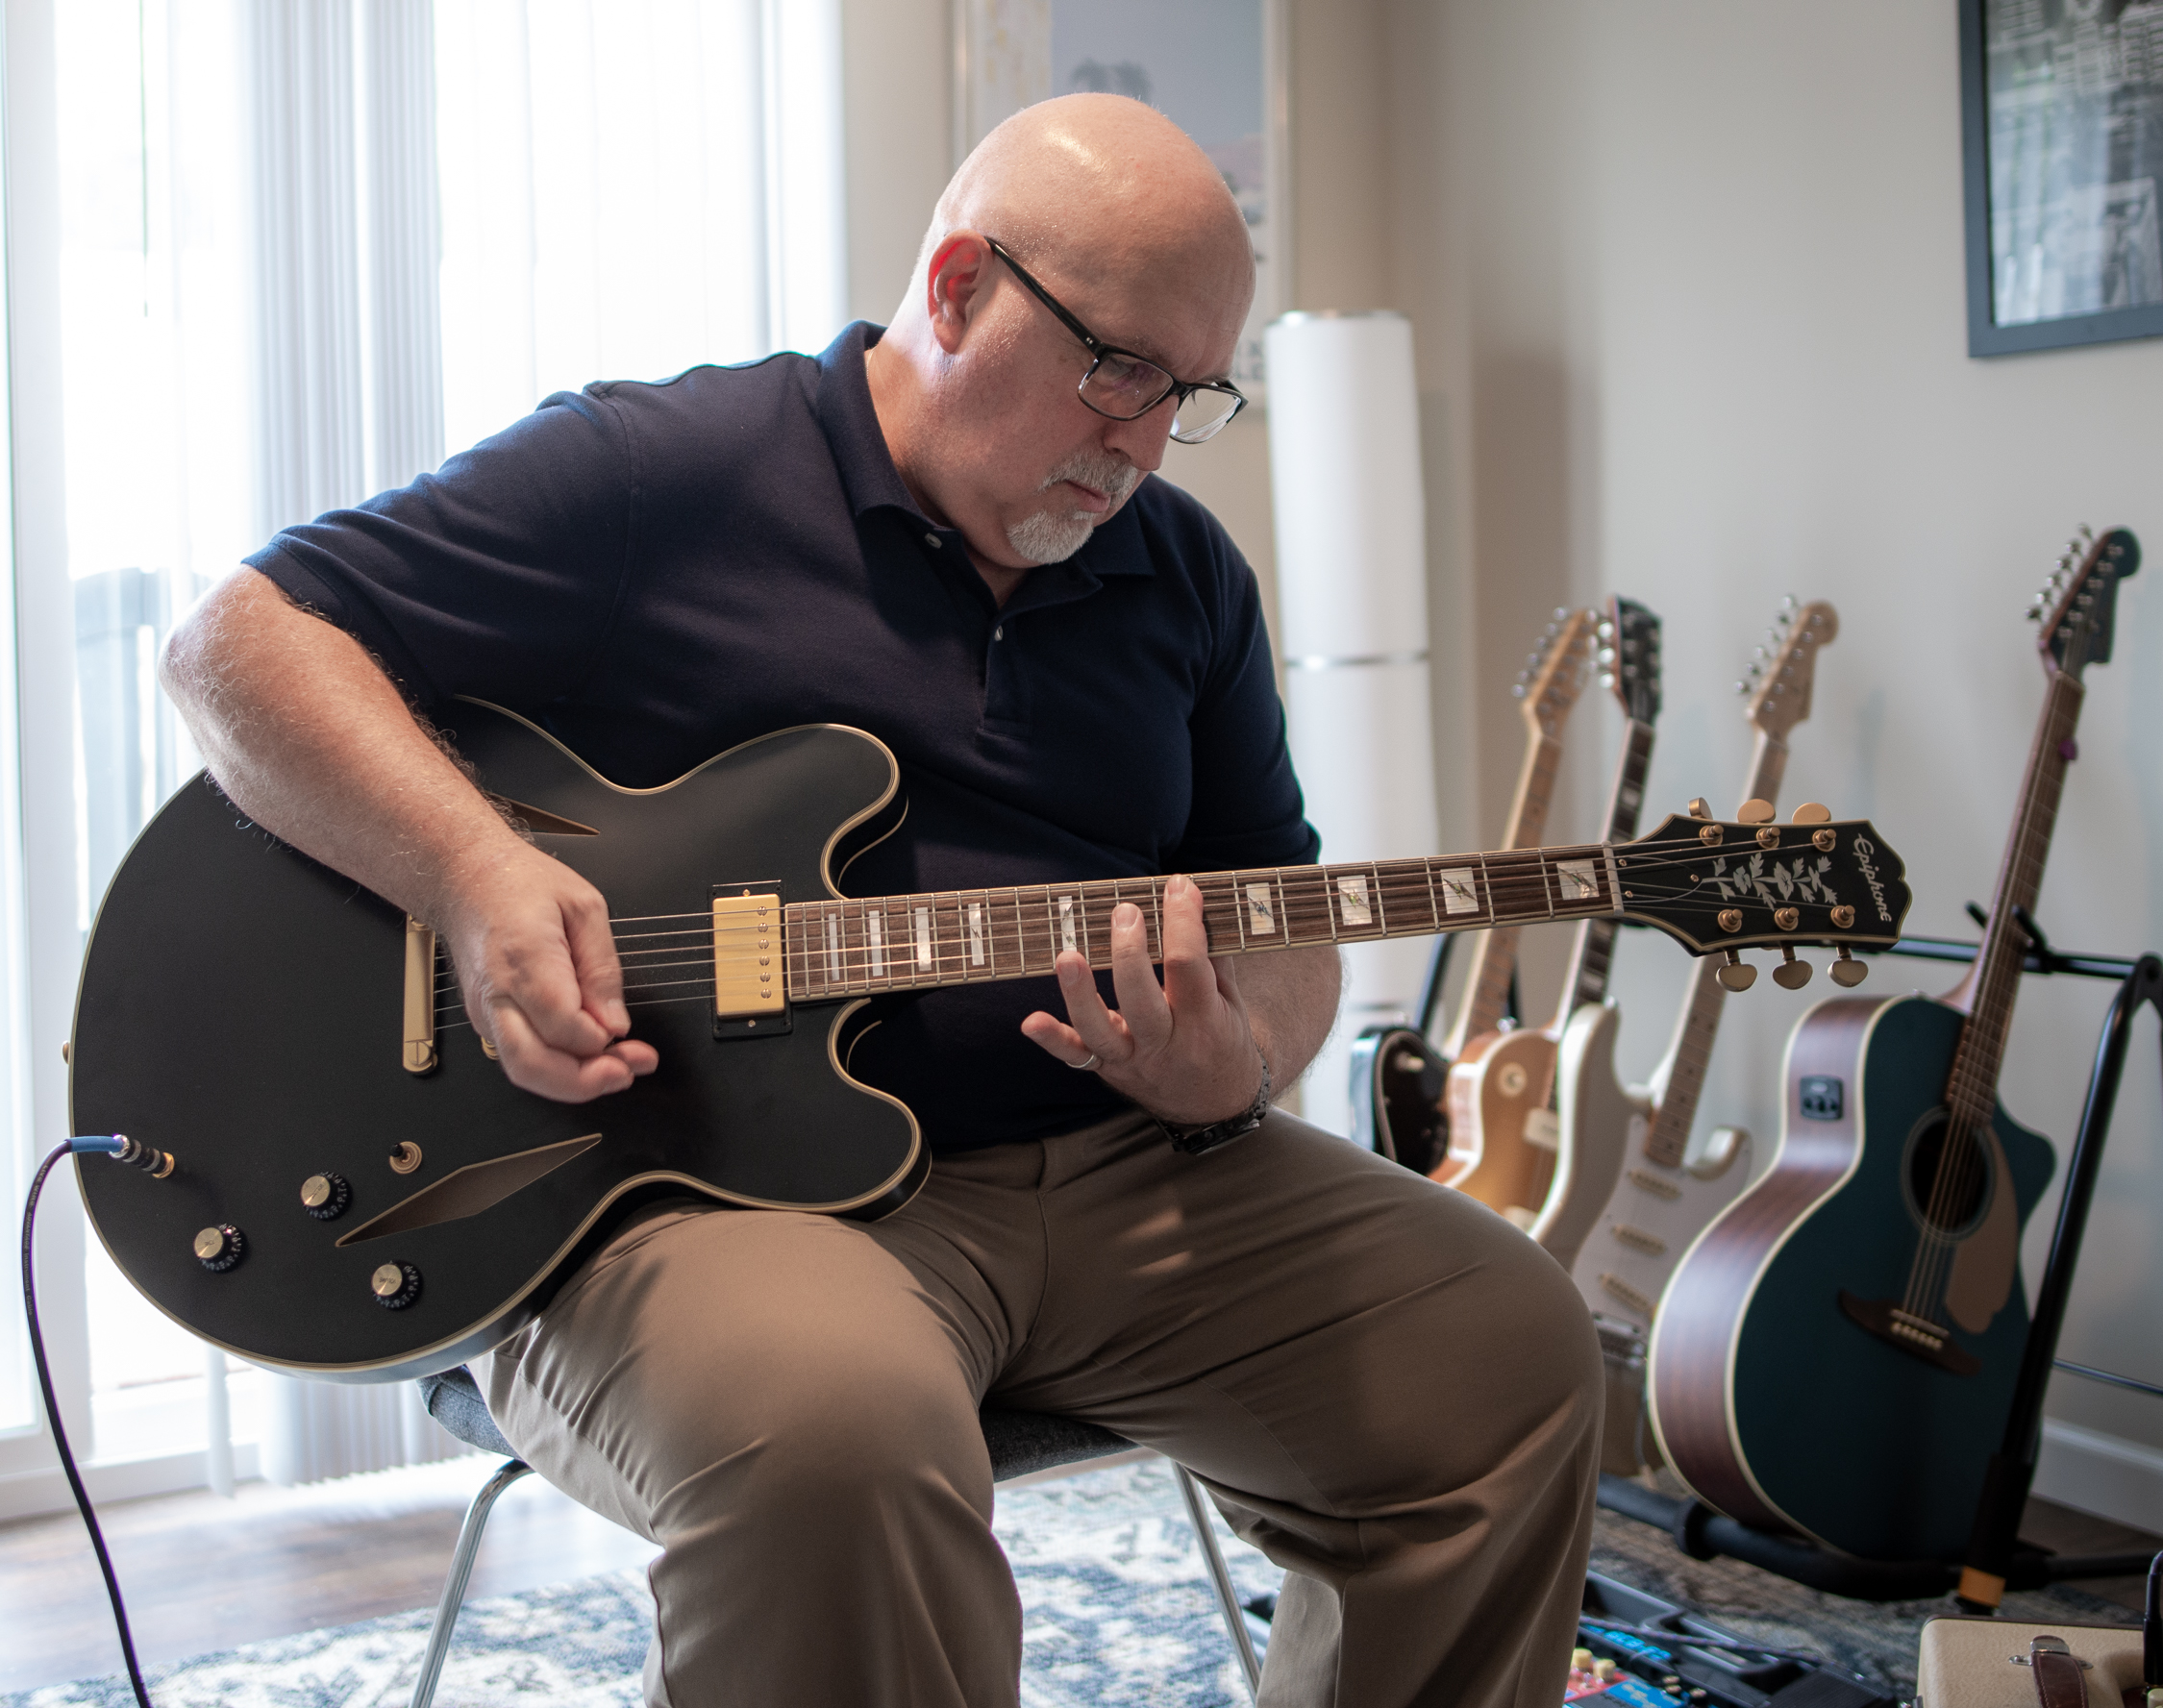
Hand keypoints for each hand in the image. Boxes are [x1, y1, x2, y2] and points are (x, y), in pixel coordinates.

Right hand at [434, 839, 659, 1101]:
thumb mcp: (584, 907)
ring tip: (616, 1069)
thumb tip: (614, 1023)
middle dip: (586, 1081)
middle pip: (533, 1063)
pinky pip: (520, 1058)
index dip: (598, 1040)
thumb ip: (602, 969)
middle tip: (629, 1071)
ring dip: (573, 1083)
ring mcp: (485, 1011)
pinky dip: (556, 1069)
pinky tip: (588, 1058)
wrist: (466, 879)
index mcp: (524, 956)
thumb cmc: (521, 884)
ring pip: (523, 1071)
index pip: (561, 1023)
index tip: (628, 1038)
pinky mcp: (486, 1021)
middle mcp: (496, 992)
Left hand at [1019, 873, 1264, 1125]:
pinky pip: (1076, 1056)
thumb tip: (1194, 906)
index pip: (1189, 966)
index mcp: (1205, 1022)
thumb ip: (1214, 959)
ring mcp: (1133, 1059)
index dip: (1182, 923)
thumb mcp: (1231, 1003)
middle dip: (1129, 953)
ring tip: (1067, 956)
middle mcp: (1166, 1043)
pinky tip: (1031, 1022)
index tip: (1178, 887)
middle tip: (1125, 912)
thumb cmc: (1223, 1041)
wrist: (1215, 1105)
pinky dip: (1052, 1039)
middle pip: (1140, 998)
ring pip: (1101, 1030)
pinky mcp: (1108, 1069)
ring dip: (1079, 993)